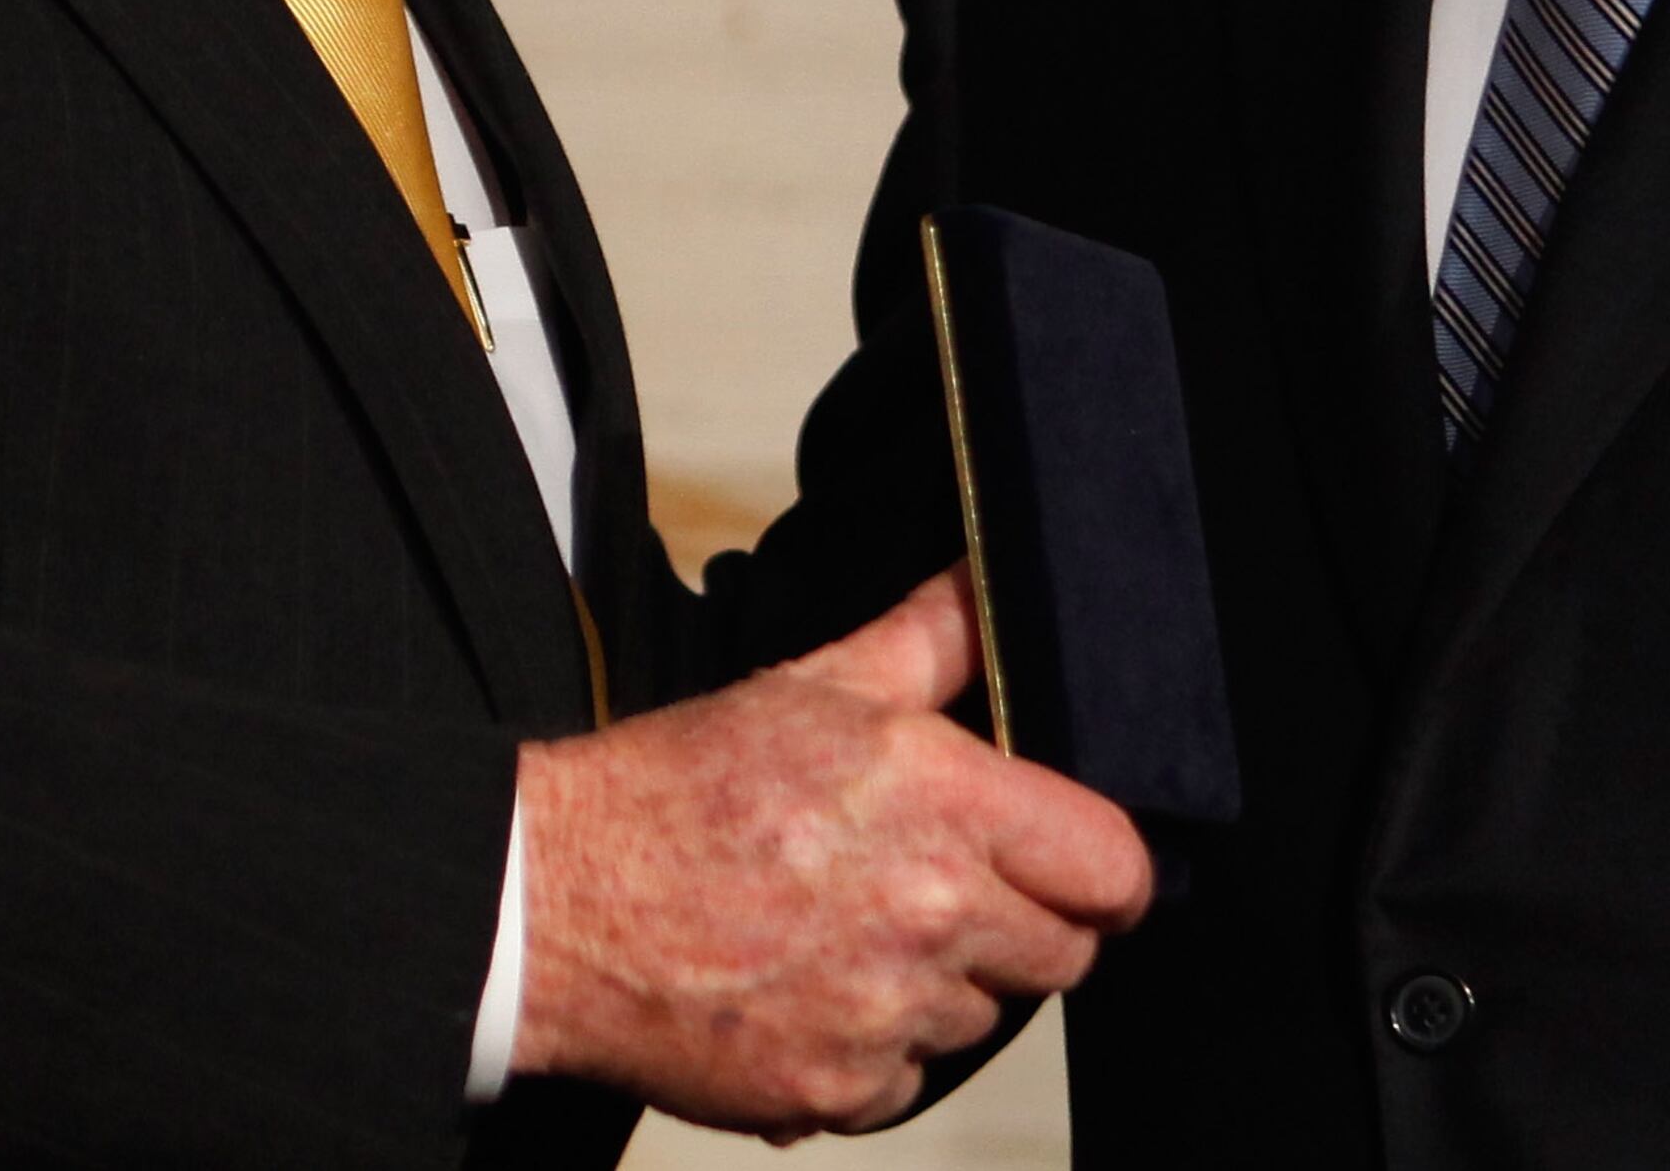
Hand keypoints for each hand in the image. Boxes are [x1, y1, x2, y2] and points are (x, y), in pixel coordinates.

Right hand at [513, 567, 1153, 1136]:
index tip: (1085, 868)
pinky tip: (816, 990)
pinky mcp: (837, 1092)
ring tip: (860, 931)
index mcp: (943, 801)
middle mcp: (930, 915)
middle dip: (1030, 925)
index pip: (1111, 865)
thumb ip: (935, 636)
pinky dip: (876, 1049)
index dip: (1108, 869)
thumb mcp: (818, 683)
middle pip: (1066, 954)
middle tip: (957, 892)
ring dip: (946, 985)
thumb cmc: (682, 786)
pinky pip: (910, 1082)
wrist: (558, 902)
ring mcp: (885, 1014)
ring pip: (985, 1017)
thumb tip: (995, 576)